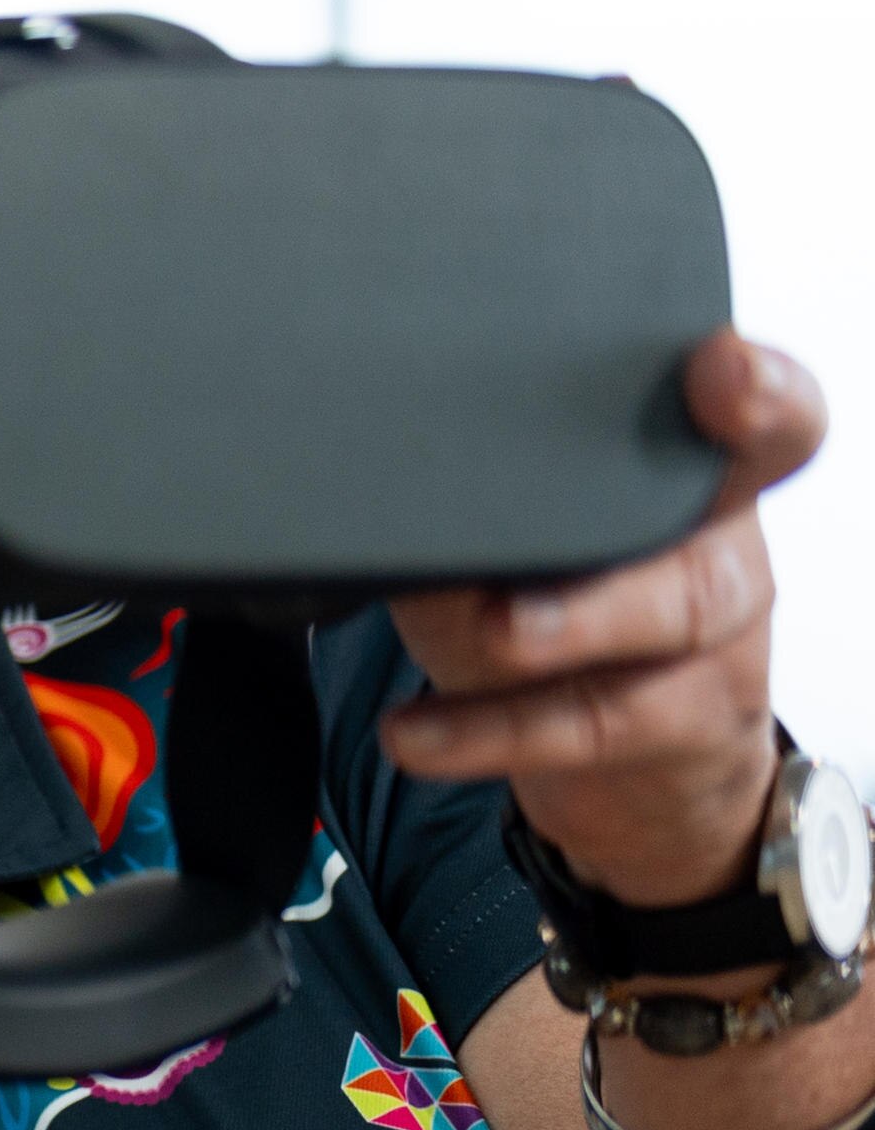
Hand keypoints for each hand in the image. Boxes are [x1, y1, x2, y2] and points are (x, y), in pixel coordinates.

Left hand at [386, 329, 824, 908]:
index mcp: (686, 468)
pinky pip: (591, 722)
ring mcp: (717, 634)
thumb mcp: (505, 544)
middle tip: (556, 522)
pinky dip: (489, 731)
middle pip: (707, 509)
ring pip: (669, 614)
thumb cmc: (558, 610)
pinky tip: (414, 735)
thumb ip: (464, 508)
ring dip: (572, 623)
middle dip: (641, 510)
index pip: (759, 415)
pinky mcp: (687, 721)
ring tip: (494, 633)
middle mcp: (720, 539)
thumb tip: (369, 503)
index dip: (760, 389)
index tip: (722, 366)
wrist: (639, 763)